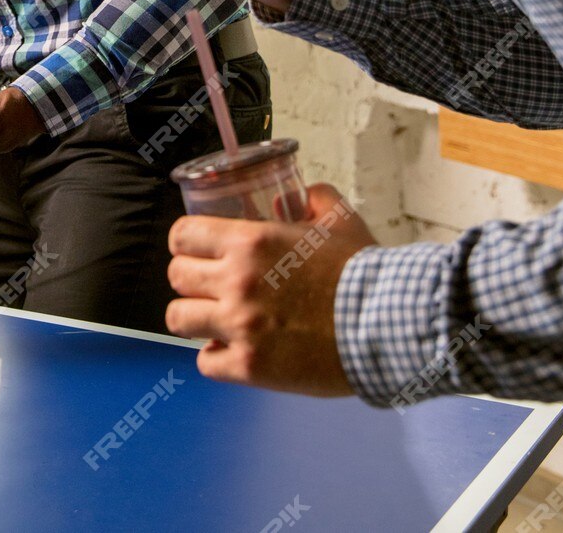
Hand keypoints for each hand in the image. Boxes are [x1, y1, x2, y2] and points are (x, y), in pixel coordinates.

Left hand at [165, 183, 375, 395]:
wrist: (387, 325)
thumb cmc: (362, 273)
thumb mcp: (339, 219)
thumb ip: (312, 199)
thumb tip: (294, 197)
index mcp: (249, 242)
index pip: (182, 236)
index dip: (187, 243)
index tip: (196, 250)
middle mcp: (236, 283)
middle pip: (176, 277)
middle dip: (190, 280)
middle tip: (211, 286)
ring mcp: (240, 327)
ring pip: (179, 319)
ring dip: (196, 319)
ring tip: (216, 320)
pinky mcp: (249, 367)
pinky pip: (205, 363)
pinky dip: (216, 358)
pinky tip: (234, 350)